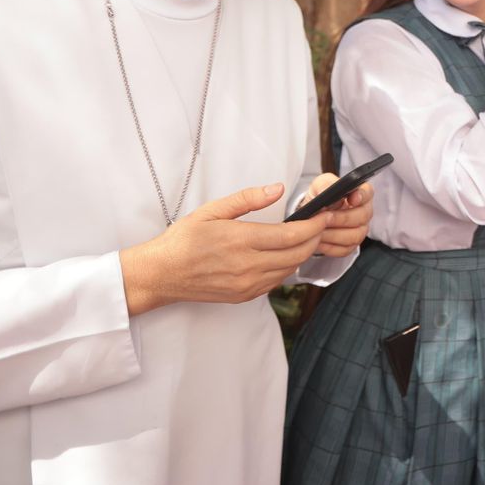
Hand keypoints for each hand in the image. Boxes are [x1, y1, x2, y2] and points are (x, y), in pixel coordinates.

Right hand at [118, 184, 329, 316]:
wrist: (161, 274)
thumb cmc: (183, 240)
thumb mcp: (212, 210)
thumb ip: (247, 199)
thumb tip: (277, 188)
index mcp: (241, 241)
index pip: (292, 235)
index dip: (314, 225)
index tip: (324, 215)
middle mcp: (247, 266)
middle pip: (297, 254)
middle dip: (314, 238)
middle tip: (320, 224)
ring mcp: (247, 284)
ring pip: (290, 269)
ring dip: (302, 253)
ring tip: (304, 237)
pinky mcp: (244, 296)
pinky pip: (276, 281)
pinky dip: (286, 267)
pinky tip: (283, 254)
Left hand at [299, 173, 373, 256]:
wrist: (311, 215)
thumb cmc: (319, 197)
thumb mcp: (319, 185)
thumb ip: (324, 184)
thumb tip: (326, 191)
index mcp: (360, 193)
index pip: (368, 192)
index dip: (362, 196)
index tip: (352, 199)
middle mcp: (365, 212)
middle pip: (362, 216)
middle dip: (342, 218)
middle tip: (325, 217)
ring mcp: (360, 230)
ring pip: (354, 235)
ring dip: (334, 234)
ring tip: (318, 230)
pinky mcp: (351, 245)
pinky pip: (345, 249)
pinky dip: (329, 246)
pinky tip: (318, 241)